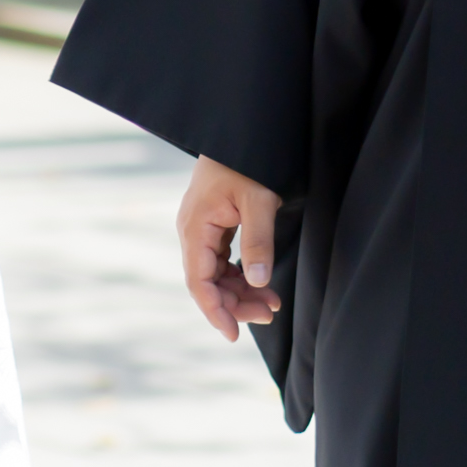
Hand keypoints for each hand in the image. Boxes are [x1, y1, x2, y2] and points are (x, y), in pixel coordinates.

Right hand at [178, 156, 283, 341]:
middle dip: (236, 303)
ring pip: (216, 274)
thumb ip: (258, 241)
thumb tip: (258, 280)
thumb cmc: (248, 161)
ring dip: (241, 292)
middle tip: (269, 313)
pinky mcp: (215, 226)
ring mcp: (202, 229)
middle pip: (207, 282)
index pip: (199, 281)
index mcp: (195, 227)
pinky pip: (223, 261)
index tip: (234, 334)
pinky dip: (242, 276)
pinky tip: (262, 284)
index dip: (215, 311)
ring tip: (272, 303)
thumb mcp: (258, 200)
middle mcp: (193, 231)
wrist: (241, 131)